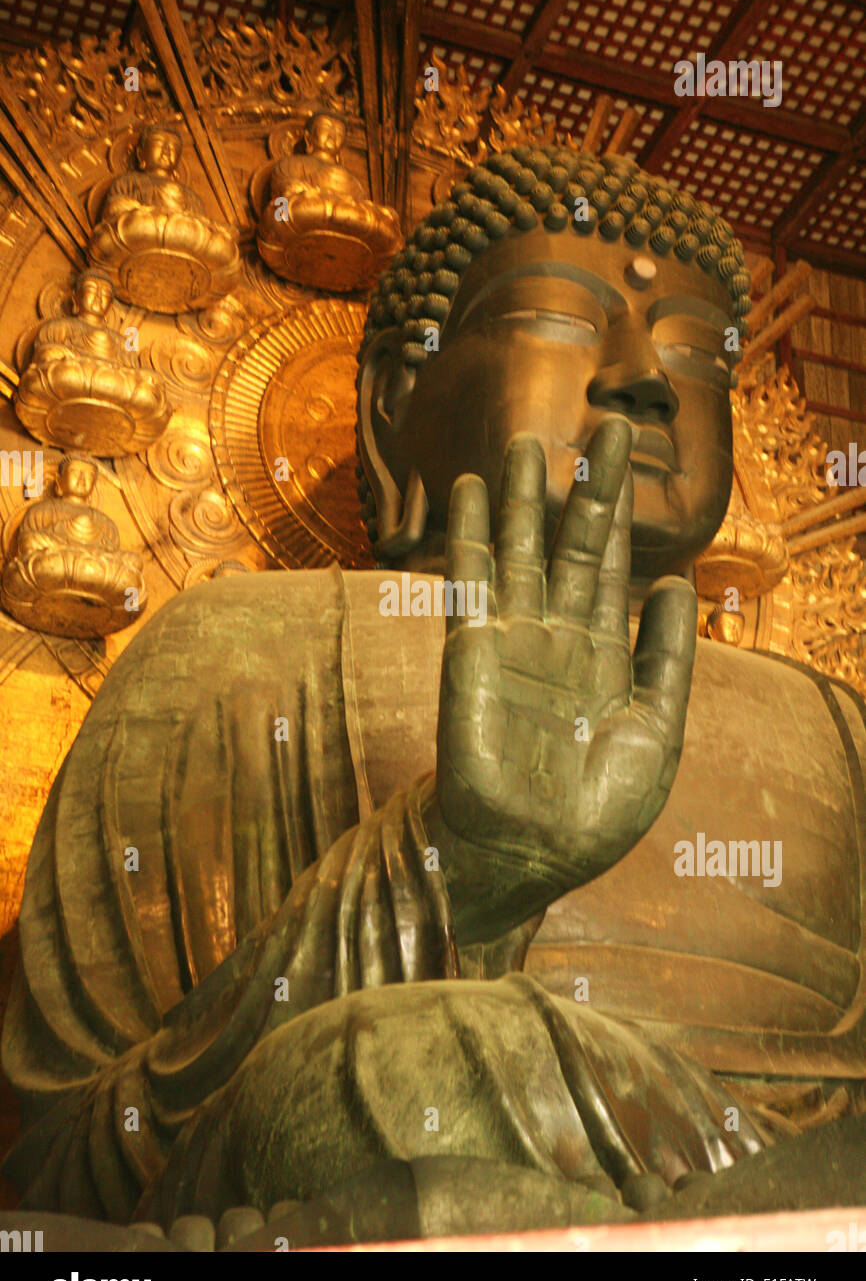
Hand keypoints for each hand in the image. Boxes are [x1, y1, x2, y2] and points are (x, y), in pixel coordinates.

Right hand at [434, 415, 697, 919]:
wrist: (528, 855)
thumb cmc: (596, 811)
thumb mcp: (656, 732)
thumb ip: (668, 657)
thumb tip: (679, 582)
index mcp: (604, 654)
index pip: (614, 566)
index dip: (621, 510)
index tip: (630, 456)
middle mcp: (557, 637)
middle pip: (573, 545)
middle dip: (588, 487)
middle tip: (605, 425)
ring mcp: (512, 641)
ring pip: (519, 552)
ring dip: (521, 498)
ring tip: (527, 442)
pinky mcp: (470, 653)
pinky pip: (471, 583)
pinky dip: (470, 535)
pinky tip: (469, 491)